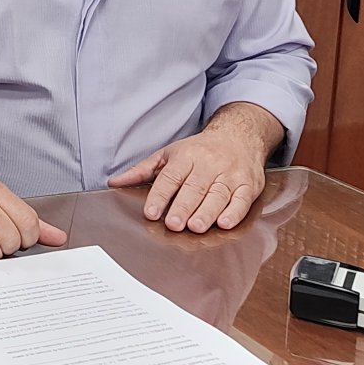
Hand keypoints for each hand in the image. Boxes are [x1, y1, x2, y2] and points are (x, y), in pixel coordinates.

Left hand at [108, 127, 266, 232]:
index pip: (170, 177)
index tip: (151, 213)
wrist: (238, 137)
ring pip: (217, 194)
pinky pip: (242, 199)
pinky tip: (224, 223)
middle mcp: (208, 164)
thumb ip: (142, 171)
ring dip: (207, 212)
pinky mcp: (248, 184)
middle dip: (183, 207)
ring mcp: (229, 174)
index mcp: (185, 157)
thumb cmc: (199, 150)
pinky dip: (234, 212)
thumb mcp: (168, 154)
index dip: (160, 196)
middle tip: (173, 224)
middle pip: (194, 187)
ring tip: (195, 227)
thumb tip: (115, 182)